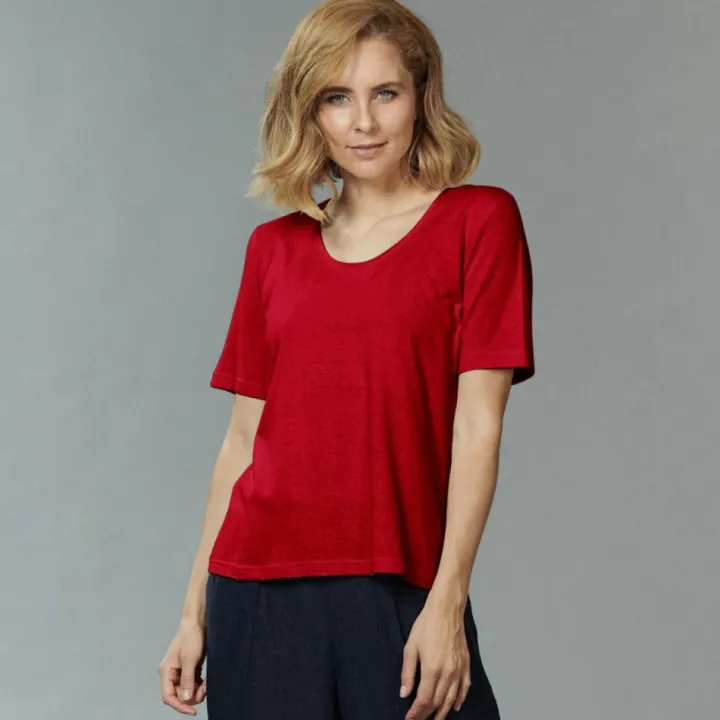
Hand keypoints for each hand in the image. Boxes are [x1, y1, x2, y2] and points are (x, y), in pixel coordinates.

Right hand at [158, 620, 206, 714]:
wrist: (198, 622)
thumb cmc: (191, 636)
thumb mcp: (190, 659)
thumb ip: (187, 680)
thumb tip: (184, 699)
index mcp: (166, 671)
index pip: (168, 696)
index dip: (180, 706)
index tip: (193, 711)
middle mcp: (171, 673)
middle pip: (178, 696)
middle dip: (191, 697)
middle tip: (204, 690)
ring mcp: (180, 672)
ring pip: (186, 691)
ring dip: (197, 691)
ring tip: (206, 683)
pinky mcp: (189, 669)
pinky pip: (192, 684)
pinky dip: (199, 685)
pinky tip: (206, 680)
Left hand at [400, 600, 471, 719]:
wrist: (446, 610)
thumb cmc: (426, 625)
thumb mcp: (410, 647)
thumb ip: (407, 673)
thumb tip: (404, 694)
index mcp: (432, 669)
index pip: (424, 700)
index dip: (416, 713)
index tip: (409, 719)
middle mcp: (448, 673)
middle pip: (438, 702)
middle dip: (427, 714)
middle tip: (419, 719)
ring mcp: (459, 669)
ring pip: (452, 699)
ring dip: (443, 712)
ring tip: (435, 719)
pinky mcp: (466, 664)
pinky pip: (465, 687)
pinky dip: (460, 699)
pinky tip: (456, 707)